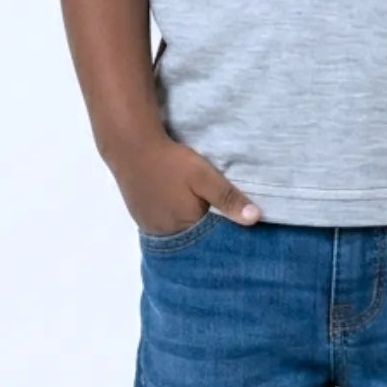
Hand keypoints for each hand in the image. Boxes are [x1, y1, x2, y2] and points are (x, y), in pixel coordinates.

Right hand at [109, 131, 262, 235]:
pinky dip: (173, 218)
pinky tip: (178, 204)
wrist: (131, 145)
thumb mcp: (204, 177)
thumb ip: (228, 198)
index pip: (210, 241)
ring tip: (200, 209)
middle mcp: (164, 234)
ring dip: (188, 224)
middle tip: (217, 212)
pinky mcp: (140, 215)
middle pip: (192, 238)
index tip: (236, 223)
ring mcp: (149, 226)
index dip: (223, 232)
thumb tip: (256, 219)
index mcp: (182, 229)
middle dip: (206, 230)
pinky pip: (163, 223)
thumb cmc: (171, 162)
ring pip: (177, 231)